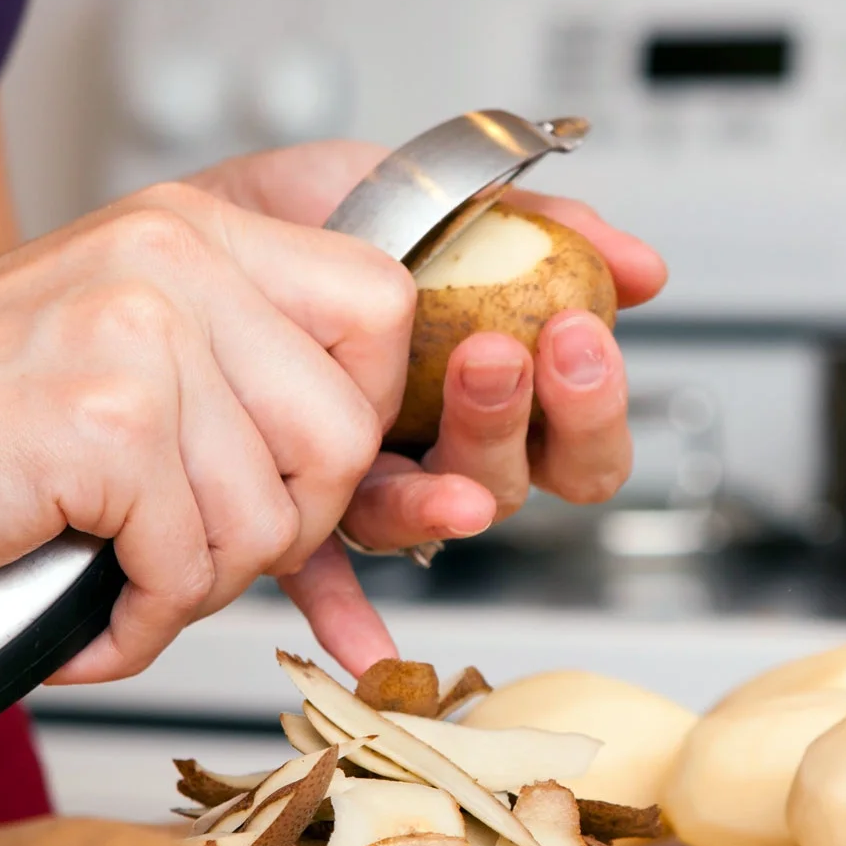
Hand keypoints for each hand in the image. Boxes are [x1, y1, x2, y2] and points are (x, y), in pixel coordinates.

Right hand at [0, 180, 414, 682]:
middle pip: (346, 431)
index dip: (358, 417)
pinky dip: (138, 623)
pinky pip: (189, 568)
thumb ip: (236, 367)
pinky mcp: (101, 424)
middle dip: (285, 525)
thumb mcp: (113, 349)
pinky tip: (81, 612)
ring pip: (273, 516)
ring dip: (198, 584)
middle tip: (192, 550)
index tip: (291, 474)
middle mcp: (174, 260)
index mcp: (192, 231)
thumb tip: (370, 454)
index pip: (378, 310)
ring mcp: (139, 335)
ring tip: (116, 576)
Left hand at [190, 142, 667, 668]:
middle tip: (501, 353)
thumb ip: (543, 226)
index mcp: (495, 396)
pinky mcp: (298, 511)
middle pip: (518, 483)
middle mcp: (444, 457)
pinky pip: (324, 578)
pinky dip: (346, 616)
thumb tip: (641, 268)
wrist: (204, 226)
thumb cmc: (327, 223)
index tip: (579, 333)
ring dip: (443, 491)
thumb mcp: (439, 196)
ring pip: (428, 518)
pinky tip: (368, 648)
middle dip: (519, 424)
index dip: (593, 404)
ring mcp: (373, 488)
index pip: (581, 443)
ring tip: (420, 423)